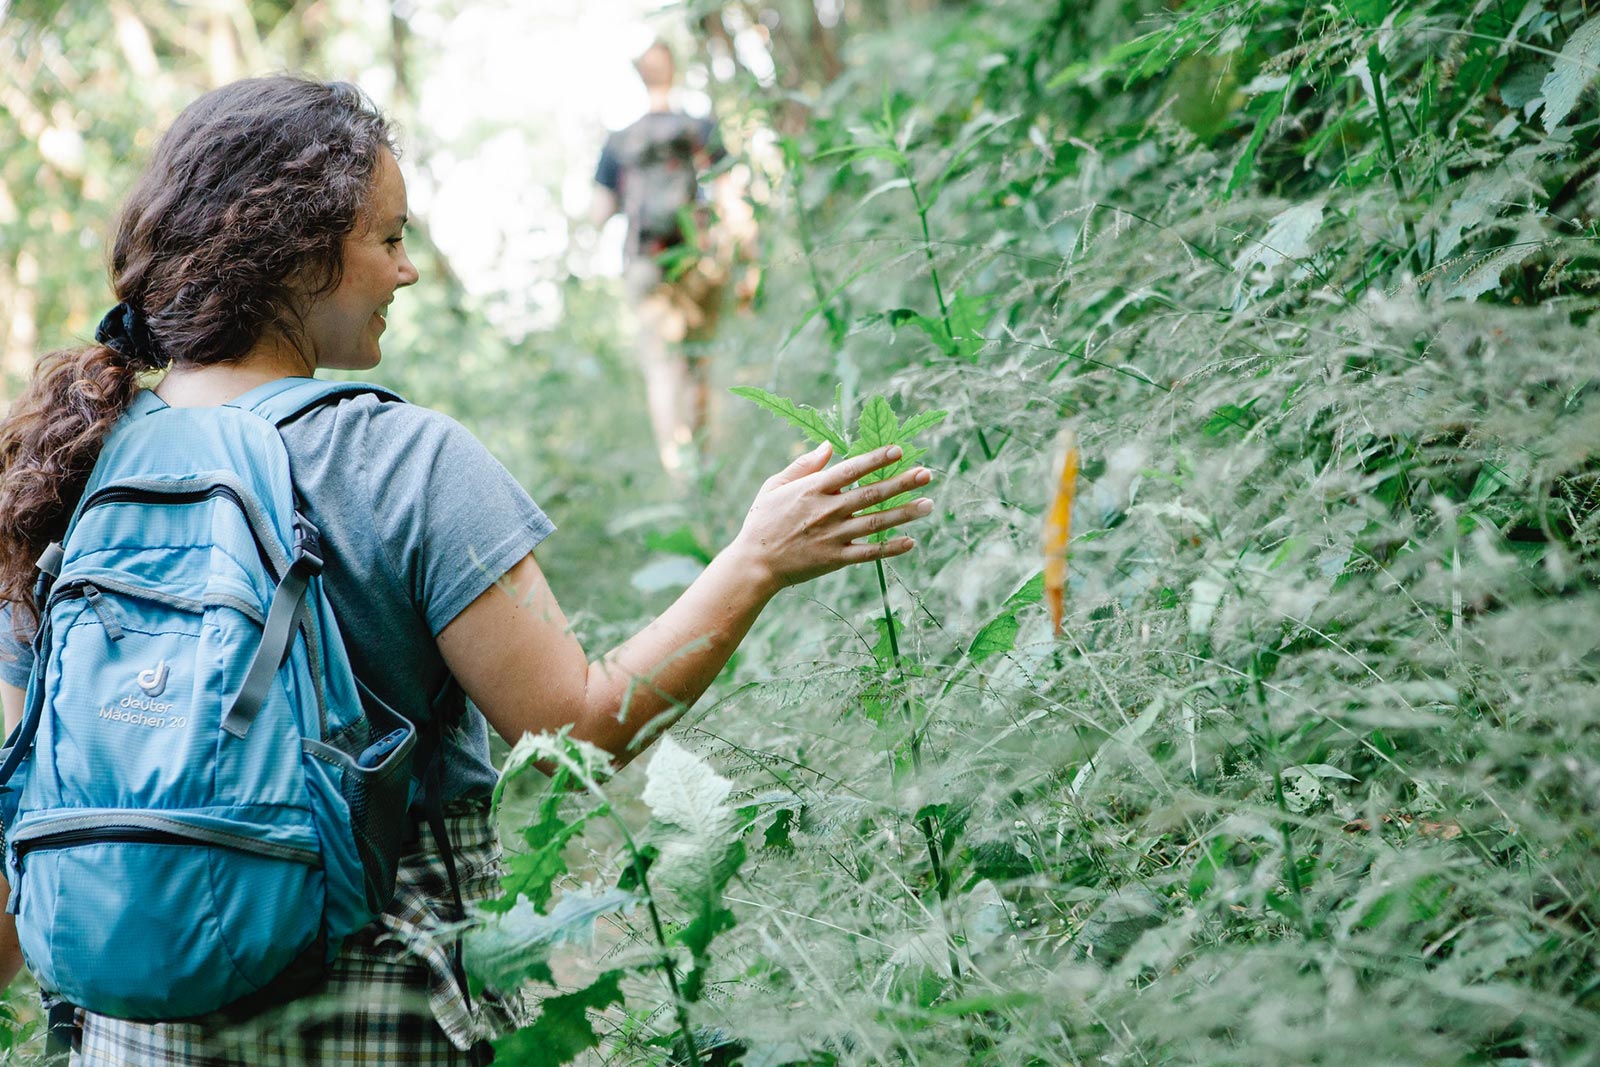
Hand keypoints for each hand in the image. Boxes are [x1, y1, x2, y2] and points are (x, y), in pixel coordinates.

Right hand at [729, 442, 933, 593]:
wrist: (754, 563)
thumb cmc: (762, 521)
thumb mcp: (775, 486)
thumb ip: (803, 465)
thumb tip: (829, 446)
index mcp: (812, 489)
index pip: (851, 470)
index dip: (876, 459)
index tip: (899, 450)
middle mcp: (827, 511)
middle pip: (871, 494)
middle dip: (901, 482)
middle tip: (927, 474)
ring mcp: (833, 536)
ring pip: (876, 522)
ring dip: (904, 513)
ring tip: (928, 504)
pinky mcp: (836, 559)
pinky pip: (869, 553)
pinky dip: (890, 548)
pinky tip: (910, 542)